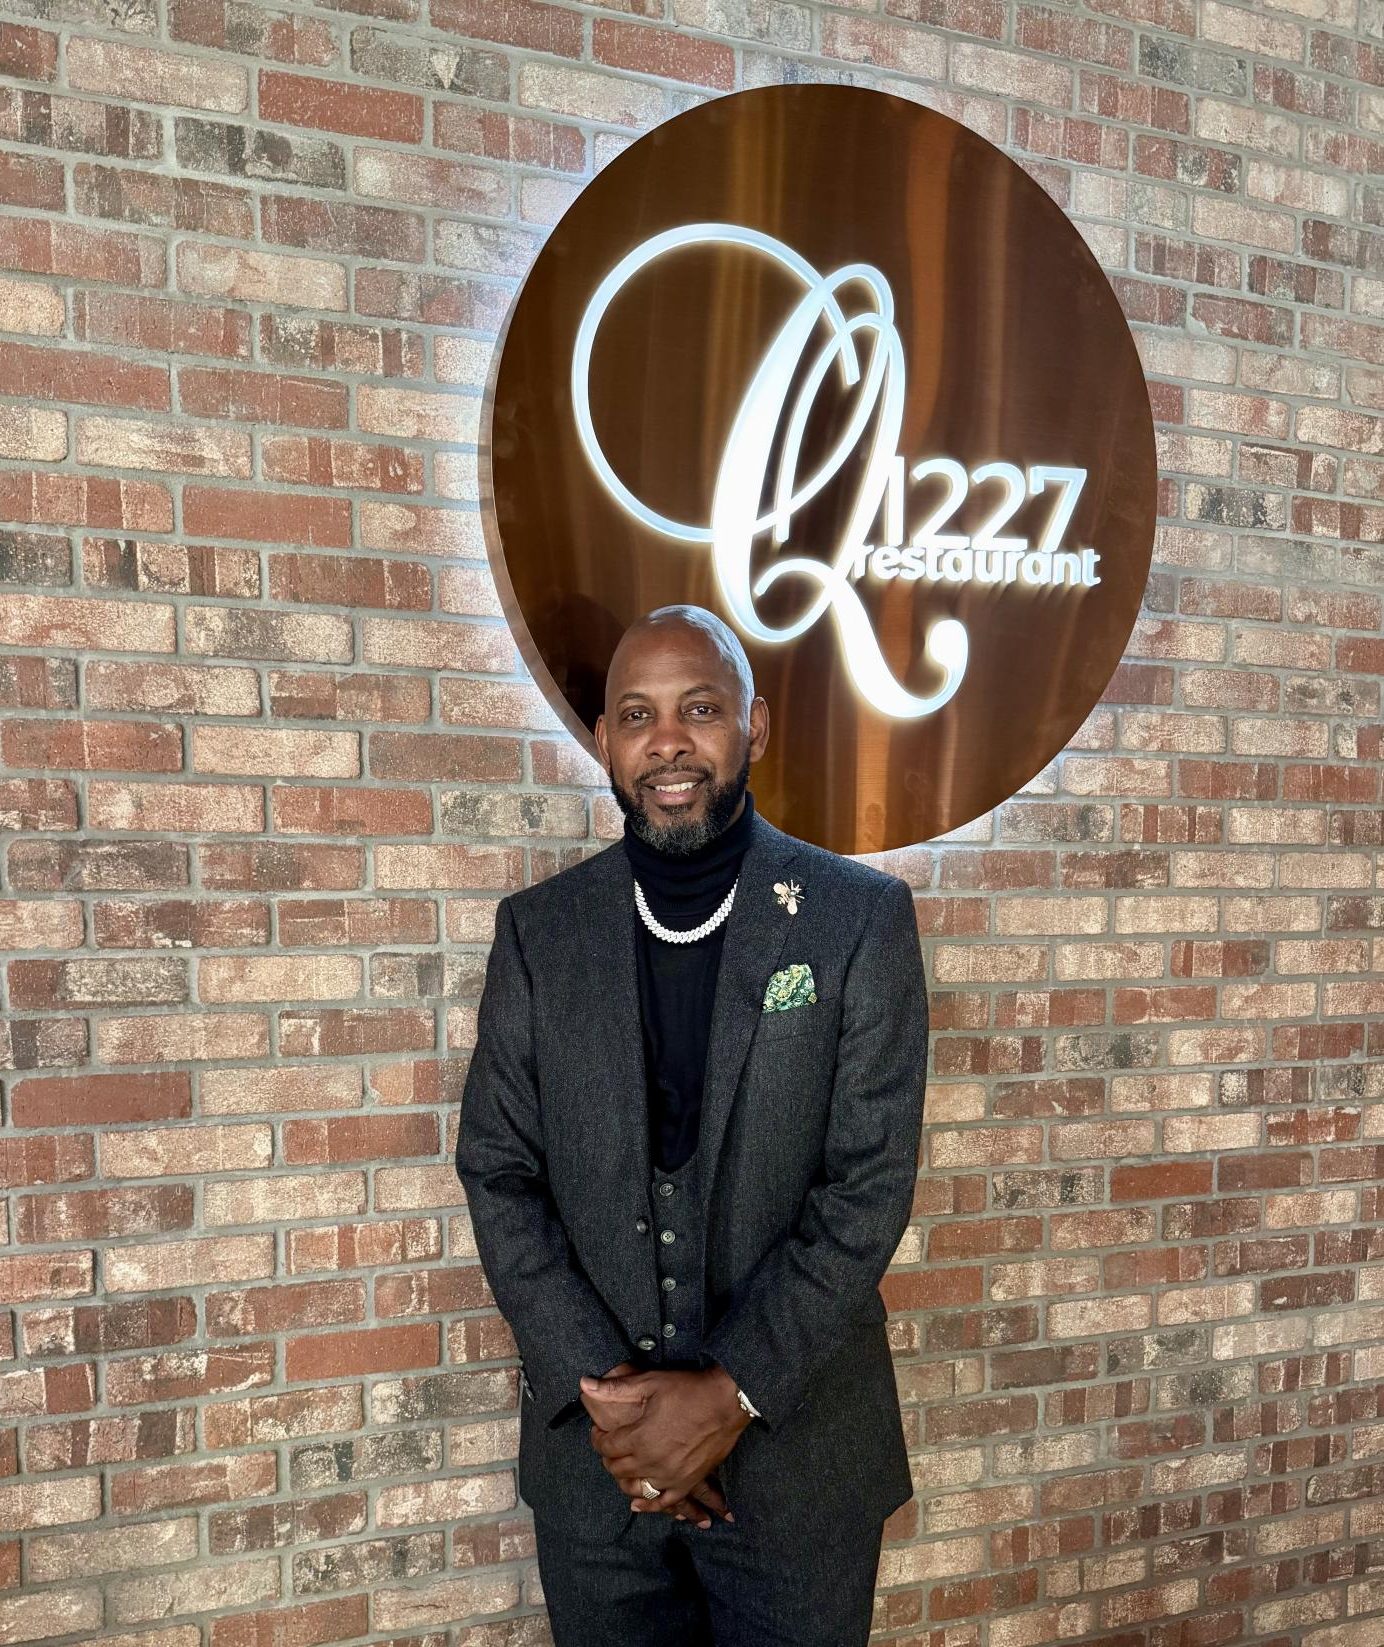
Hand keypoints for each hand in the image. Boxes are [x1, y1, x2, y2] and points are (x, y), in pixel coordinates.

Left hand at [580, 1364, 750, 1516]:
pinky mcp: (687, 1483)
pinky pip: (663, 1503)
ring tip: (623, 1467)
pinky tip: (638, 1503)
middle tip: (611, 1446)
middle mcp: (650, 1462)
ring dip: (624, 1479)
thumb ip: (614, 1388)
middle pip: (617, 1468)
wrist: (726, 1402)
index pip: (606, 1446)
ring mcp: (669, 1476)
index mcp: (638, 1437)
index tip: (599, 1432)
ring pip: (636, 1488)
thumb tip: (584, 1384)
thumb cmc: (687, 1390)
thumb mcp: (649, 1382)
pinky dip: (648, 1505)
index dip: (598, 1438)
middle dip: (608, 1457)